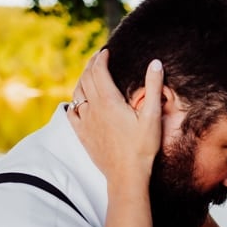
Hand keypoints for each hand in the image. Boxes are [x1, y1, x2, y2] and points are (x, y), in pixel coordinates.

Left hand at [68, 50, 163, 185]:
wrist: (126, 175)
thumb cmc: (142, 147)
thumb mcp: (153, 116)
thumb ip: (153, 87)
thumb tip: (155, 63)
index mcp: (109, 101)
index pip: (99, 71)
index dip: (101, 58)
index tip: (105, 52)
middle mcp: (93, 108)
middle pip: (86, 78)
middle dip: (90, 65)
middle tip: (97, 58)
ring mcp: (85, 122)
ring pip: (77, 93)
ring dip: (81, 80)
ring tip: (88, 75)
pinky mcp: (82, 134)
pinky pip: (71, 113)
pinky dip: (73, 102)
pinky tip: (77, 101)